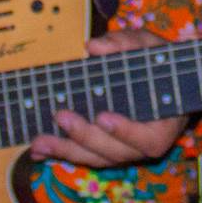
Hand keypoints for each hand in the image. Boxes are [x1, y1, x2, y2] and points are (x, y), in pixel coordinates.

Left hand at [28, 30, 188, 167]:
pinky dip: (61, 152)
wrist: (158, 76)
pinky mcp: (104, 150)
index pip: (149, 139)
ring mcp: (123, 150)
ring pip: (97, 158)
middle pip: (116, 152)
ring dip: (66, 151)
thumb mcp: (148, 46)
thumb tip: (94, 47)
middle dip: (86, 137)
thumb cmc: (156, 61)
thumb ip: (126, 44)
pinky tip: (37, 149)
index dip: (126, 132)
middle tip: (62, 116)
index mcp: (164, 124)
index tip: (103, 118)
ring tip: (39, 142)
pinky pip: (84, 155)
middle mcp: (143, 145)